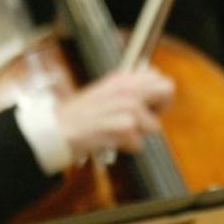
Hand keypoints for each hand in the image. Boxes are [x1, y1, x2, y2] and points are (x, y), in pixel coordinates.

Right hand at [55, 68, 174, 158]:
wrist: (56, 130)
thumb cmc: (81, 116)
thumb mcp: (106, 92)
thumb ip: (129, 89)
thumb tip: (155, 88)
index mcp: (123, 78)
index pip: (159, 77)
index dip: (158, 95)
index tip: (147, 107)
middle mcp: (127, 88)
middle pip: (167, 90)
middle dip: (160, 110)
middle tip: (142, 121)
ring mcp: (125, 106)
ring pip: (155, 124)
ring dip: (139, 134)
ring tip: (117, 133)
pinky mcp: (122, 127)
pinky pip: (139, 143)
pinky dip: (127, 147)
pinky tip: (111, 141)